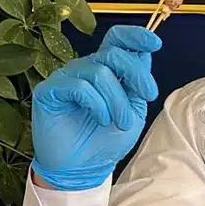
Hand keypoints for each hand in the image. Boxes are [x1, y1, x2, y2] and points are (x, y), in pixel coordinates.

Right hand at [30, 25, 160, 190]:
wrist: (84, 169)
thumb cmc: (106, 139)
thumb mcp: (133, 110)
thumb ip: (137, 83)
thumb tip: (145, 53)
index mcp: (106, 69)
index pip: (117, 40)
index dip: (135, 36)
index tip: (155, 43)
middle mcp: (84, 68)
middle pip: (113, 53)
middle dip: (136, 74)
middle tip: (148, 96)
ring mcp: (65, 78)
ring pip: (99, 72)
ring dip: (117, 99)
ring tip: (121, 122)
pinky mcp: (49, 91)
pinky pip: (79, 86)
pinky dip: (97, 103)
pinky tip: (101, 119)